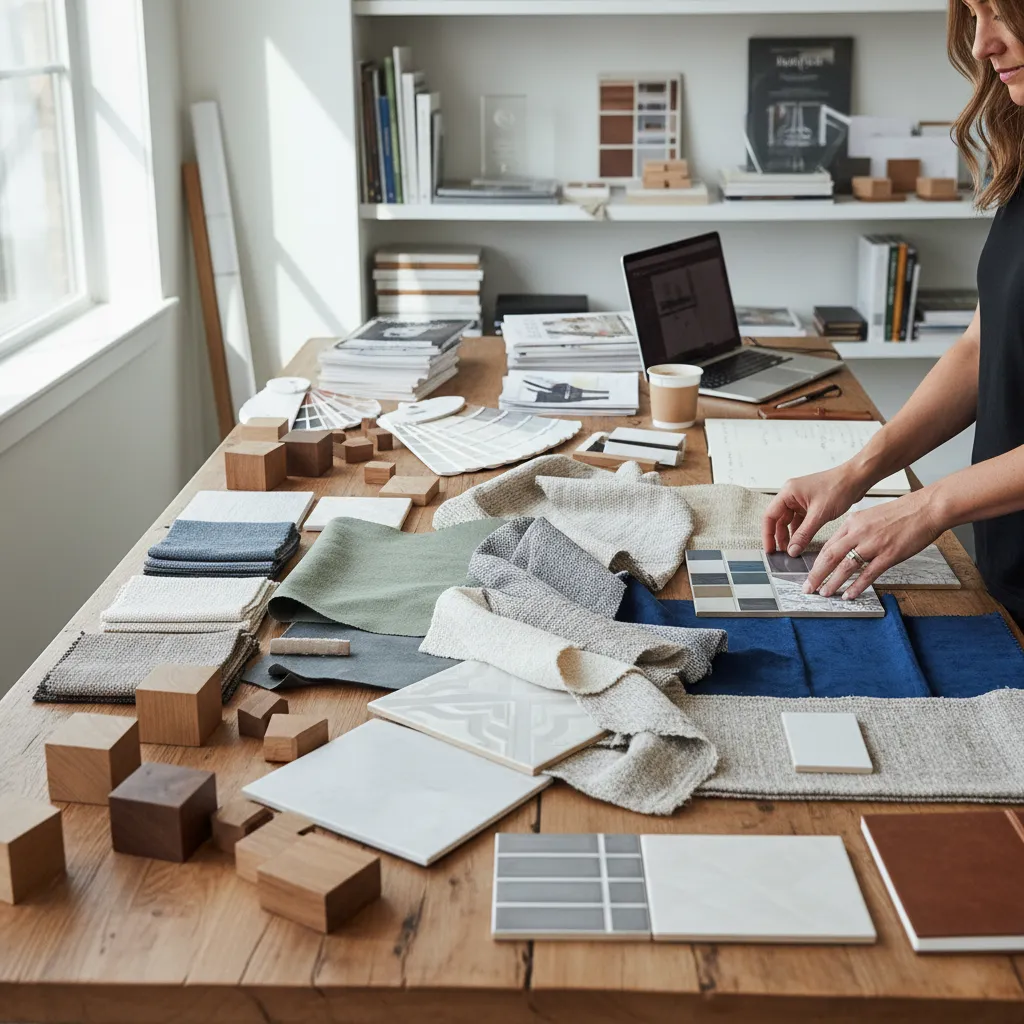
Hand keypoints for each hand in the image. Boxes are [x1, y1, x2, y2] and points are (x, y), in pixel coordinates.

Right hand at [761, 463, 869, 555]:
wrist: (857, 478)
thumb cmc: (839, 487)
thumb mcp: (819, 515)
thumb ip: (804, 534)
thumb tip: (793, 549)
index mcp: (788, 492)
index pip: (770, 516)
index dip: (768, 534)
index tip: (770, 549)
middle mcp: (792, 494)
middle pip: (778, 519)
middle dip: (779, 537)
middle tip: (782, 553)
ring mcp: (801, 499)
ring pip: (789, 521)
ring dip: (790, 535)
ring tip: (792, 550)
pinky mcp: (811, 503)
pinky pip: (800, 520)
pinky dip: (800, 530)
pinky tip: (802, 541)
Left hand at [804, 489, 946, 599]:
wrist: (926, 508)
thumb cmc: (901, 513)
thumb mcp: (870, 516)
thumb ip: (856, 531)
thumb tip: (844, 547)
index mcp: (852, 523)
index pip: (828, 545)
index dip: (816, 562)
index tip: (809, 573)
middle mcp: (859, 533)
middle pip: (829, 556)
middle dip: (815, 575)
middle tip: (807, 588)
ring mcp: (873, 544)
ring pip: (845, 567)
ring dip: (832, 582)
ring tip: (824, 593)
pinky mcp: (889, 555)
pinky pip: (868, 574)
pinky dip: (856, 586)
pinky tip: (849, 595)